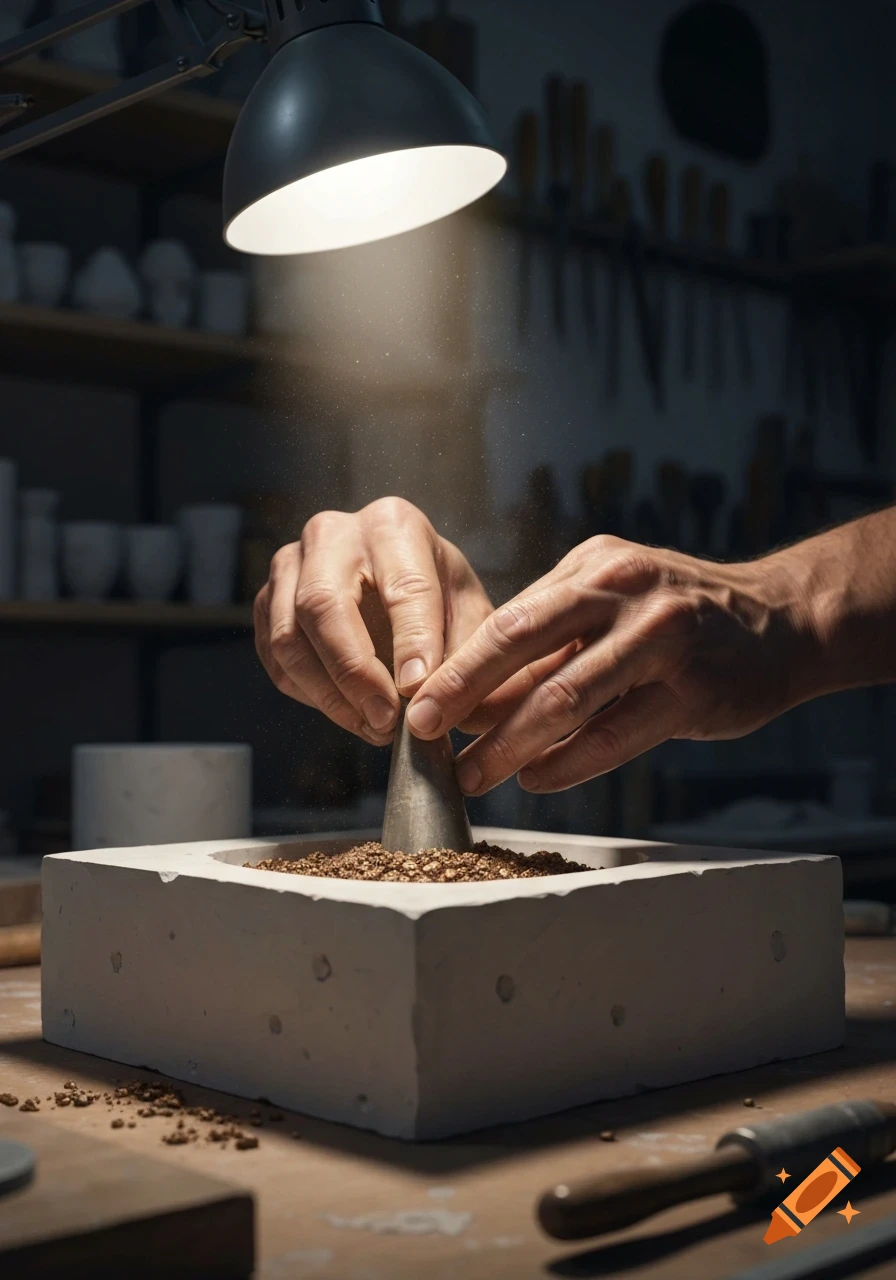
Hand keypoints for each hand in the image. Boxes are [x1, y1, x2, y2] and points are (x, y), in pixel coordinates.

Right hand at [254, 497, 494, 743]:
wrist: (401, 583)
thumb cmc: (438, 595)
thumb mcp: (468, 612)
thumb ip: (462, 652)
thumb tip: (431, 701)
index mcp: (393, 525)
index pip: (402, 585)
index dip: (411, 641)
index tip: (418, 689)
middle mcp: (333, 534)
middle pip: (323, 605)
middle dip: (355, 672)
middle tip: (386, 720)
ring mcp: (290, 564)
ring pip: (288, 637)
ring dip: (329, 695)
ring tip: (372, 726)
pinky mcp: (267, 599)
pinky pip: (275, 658)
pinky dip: (309, 695)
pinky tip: (347, 711)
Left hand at [404, 535, 819, 793]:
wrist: (781, 623)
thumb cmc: (679, 618)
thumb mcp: (613, 600)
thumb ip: (551, 639)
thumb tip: (476, 697)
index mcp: (594, 566)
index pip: (509, 618)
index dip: (457, 666)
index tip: (416, 703)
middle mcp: (625, 591)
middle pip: (523, 645)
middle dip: (464, 695)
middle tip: (422, 735)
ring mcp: (662, 637)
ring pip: (565, 696)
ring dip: (509, 744)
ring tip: (473, 776)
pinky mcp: (694, 689)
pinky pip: (615, 733)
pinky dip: (568, 762)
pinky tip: (536, 779)